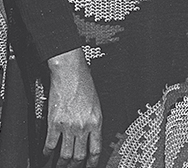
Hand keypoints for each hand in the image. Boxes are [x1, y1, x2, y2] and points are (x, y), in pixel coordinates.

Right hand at [46, 48, 101, 167]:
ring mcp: (69, 126)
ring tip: (60, 165)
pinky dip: (47, 152)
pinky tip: (46, 154)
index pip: (96, 149)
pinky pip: (50, 144)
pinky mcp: (54, 123)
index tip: (89, 166)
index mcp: (97, 121)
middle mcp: (83, 126)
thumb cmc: (84, 84)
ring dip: (62, 163)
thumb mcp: (96, 104)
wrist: (71, 73)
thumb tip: (90, 136)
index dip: (92, 162)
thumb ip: (93, 122)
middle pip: (80, 155)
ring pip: (65, 154)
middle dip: (76, 165)